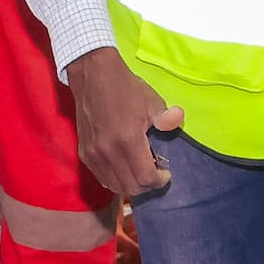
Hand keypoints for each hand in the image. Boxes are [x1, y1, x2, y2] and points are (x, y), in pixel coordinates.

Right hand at [65, 46, 183, 199]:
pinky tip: (124, 168)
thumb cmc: (125, 88)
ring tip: (140, 171)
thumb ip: (167, 118)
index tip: (166, 173)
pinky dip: (116, 179)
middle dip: (147, 185)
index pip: (145, 177)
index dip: (160, 180)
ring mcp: (94, 154)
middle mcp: (108, 152)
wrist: (93, 76)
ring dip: (131, 185)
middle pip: (131, 187)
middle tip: (155, 172)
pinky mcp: (84, 153)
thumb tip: (179, 121)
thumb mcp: (152, 101)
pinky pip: (102, 178)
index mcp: (128, 140)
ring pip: (115, 186)